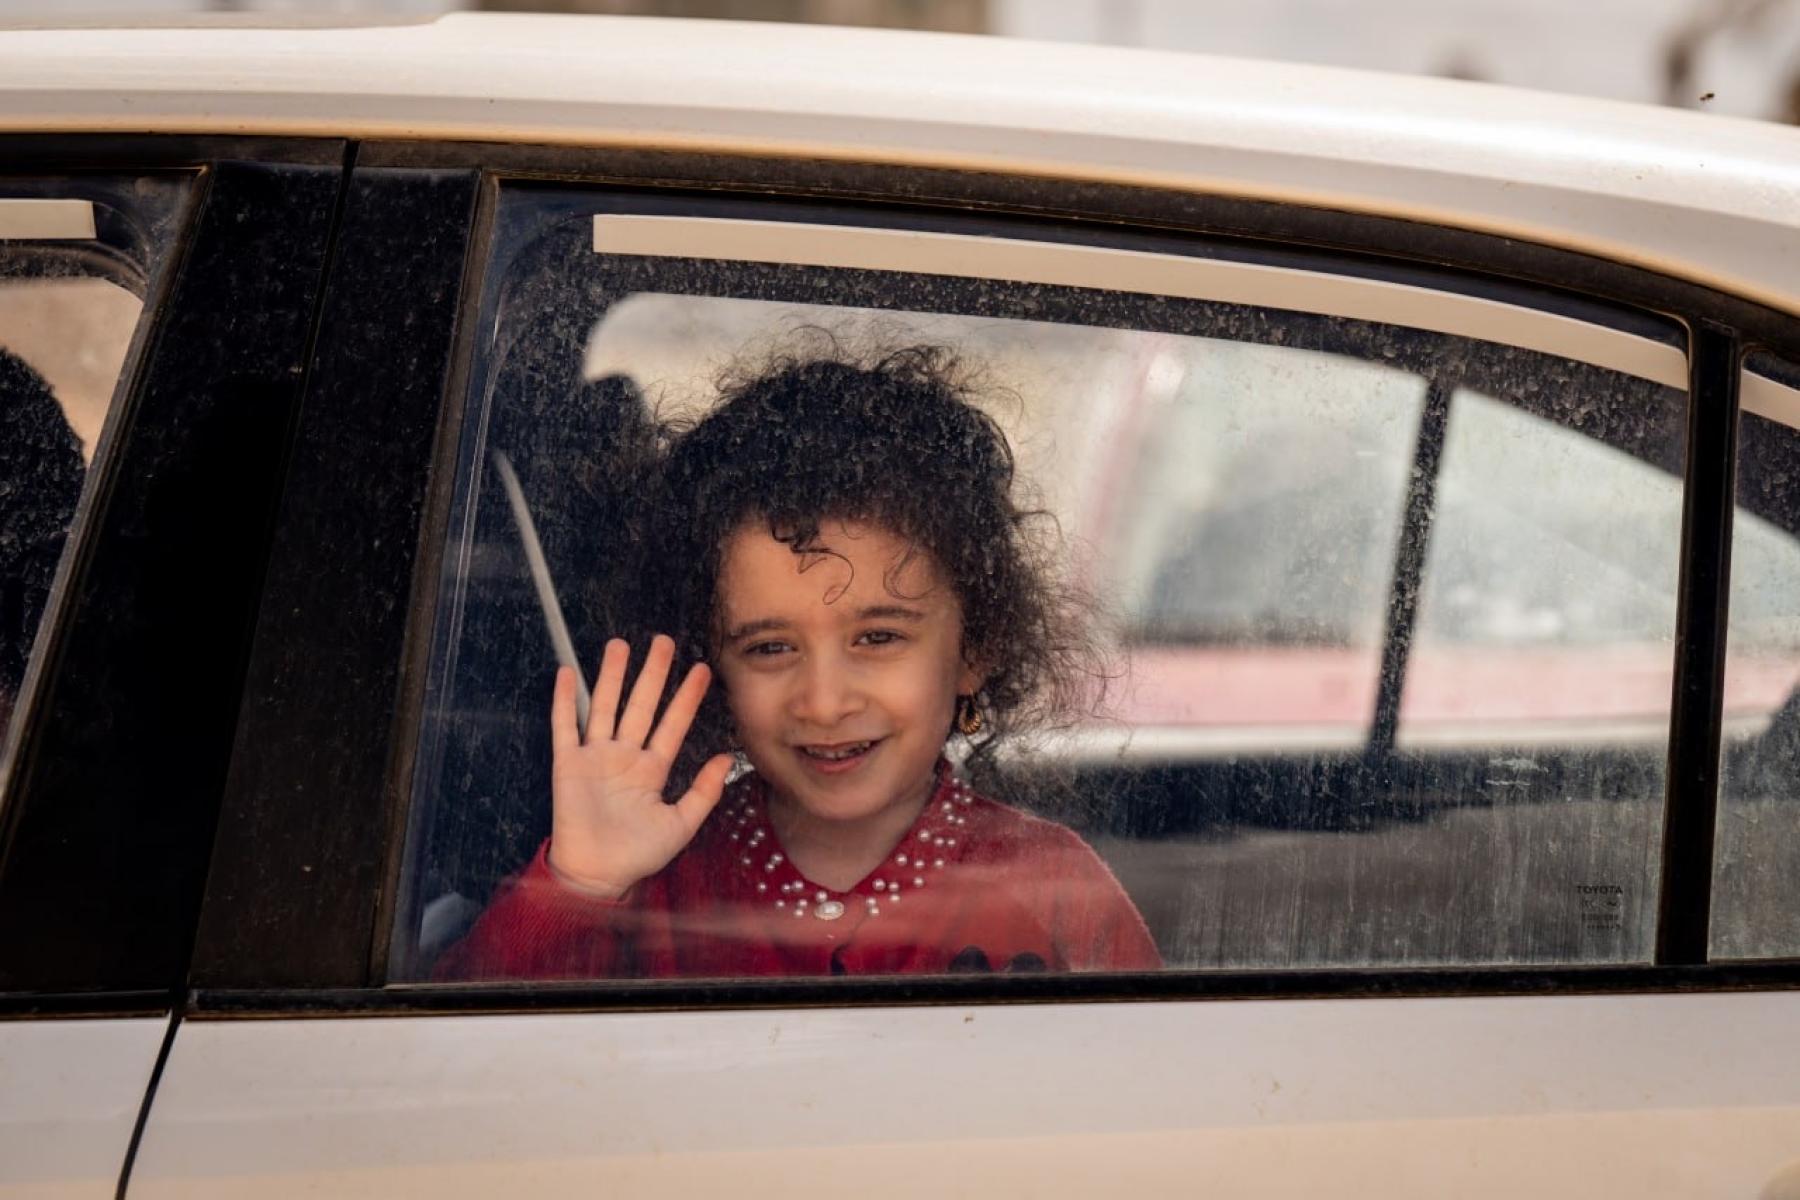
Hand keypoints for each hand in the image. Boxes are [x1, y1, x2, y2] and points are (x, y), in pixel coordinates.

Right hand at [546, 634, 734, 896]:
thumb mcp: (681, 824)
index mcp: (651, 770)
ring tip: (619, 645)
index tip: (701, 670)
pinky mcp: (568, 764)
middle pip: (641, 706)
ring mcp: (595, 757)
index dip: (686, 697)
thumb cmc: (637, 855)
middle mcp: (624, 757)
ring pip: (606, 707)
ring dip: (611, 677)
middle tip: (664, 641)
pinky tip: (569, 674)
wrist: (597, 875)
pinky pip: (565, 726)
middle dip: (652, 674)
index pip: (673, 724)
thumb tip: (728, 758)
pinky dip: (565, 701)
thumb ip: (704, 792)